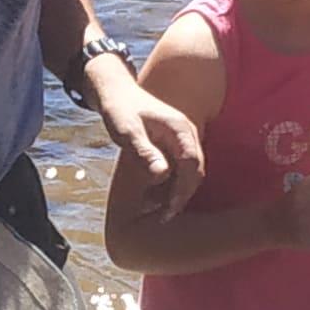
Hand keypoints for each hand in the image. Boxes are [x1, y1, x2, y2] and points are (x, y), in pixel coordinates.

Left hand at [96, 71, 203, 221]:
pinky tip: (151, 197)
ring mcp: (182, 140)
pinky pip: (179, 170)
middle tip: (162, 217)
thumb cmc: (120, 109)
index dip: (184, 188)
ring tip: (151, 208)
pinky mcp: (174, 146)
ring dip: (174, 192)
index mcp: (180, 129)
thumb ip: (145, 152)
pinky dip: (169, 185)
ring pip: (188, 173)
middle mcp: (187, 134)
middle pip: (194, 171)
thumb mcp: (128, 132)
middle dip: (180, 195)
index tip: (170, 208)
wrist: (115, 92)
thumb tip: (161, 175)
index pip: (192, 163)